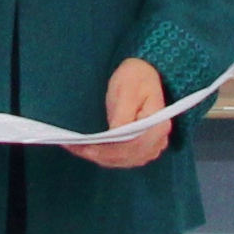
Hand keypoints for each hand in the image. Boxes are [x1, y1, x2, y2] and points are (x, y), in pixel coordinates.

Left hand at [70, 54, 172, 168]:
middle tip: (75, 147)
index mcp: (158, 126)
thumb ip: (122, 115)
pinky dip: (104, 156)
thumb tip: (113, 135)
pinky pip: (122, 158)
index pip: (133, 146)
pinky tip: (87, 149)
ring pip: (123, 160)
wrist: (143, 73)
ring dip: (100, 157)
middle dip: (100, 155)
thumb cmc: (135, 78)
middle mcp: (157, 142)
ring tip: (77, 148)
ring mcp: (150, 147)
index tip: (87, 148)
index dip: (109, 150)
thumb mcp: (127, 91)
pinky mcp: (141, 147)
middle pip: (127, 157)